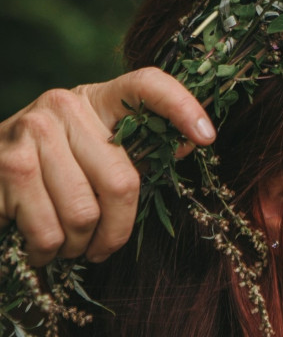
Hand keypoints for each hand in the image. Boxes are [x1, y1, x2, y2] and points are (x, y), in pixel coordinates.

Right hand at [0, 68, 213, 265]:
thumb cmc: (58, 165)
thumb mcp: (100, 147)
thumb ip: (142, 147)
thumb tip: (193, 143)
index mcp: (100, 98)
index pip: (147, 85)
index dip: (181, 106)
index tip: (207, 137)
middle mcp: (65, 106)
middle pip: (120, 184)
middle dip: (113, 233)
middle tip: (100, 249)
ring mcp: (30, 130)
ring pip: (81, 214)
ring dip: (77, 247)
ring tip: (69, 248)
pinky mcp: (2, 163)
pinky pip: (44, 229)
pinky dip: (45, 252)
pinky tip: (41, 246)